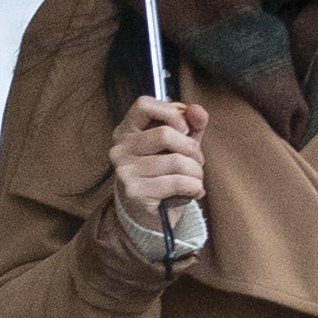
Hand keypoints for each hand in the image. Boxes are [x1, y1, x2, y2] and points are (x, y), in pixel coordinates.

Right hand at [106, 95, 205, 233]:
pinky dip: (194, 186)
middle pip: (166, 134)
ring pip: (176, 161)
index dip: (171, 113)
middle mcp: (120, 148)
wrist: (148, 213)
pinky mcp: (134, 191)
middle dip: (192, 149)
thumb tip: (197, 110)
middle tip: (197, 160)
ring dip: (196, 171)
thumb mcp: (178, 145)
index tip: (184, 129)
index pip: (144, 104)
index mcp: (127, 130)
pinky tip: (195, 191)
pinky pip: (177, 182)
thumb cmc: (163, 172)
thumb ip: (191, 125)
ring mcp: (124, 170)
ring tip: (196, 178)